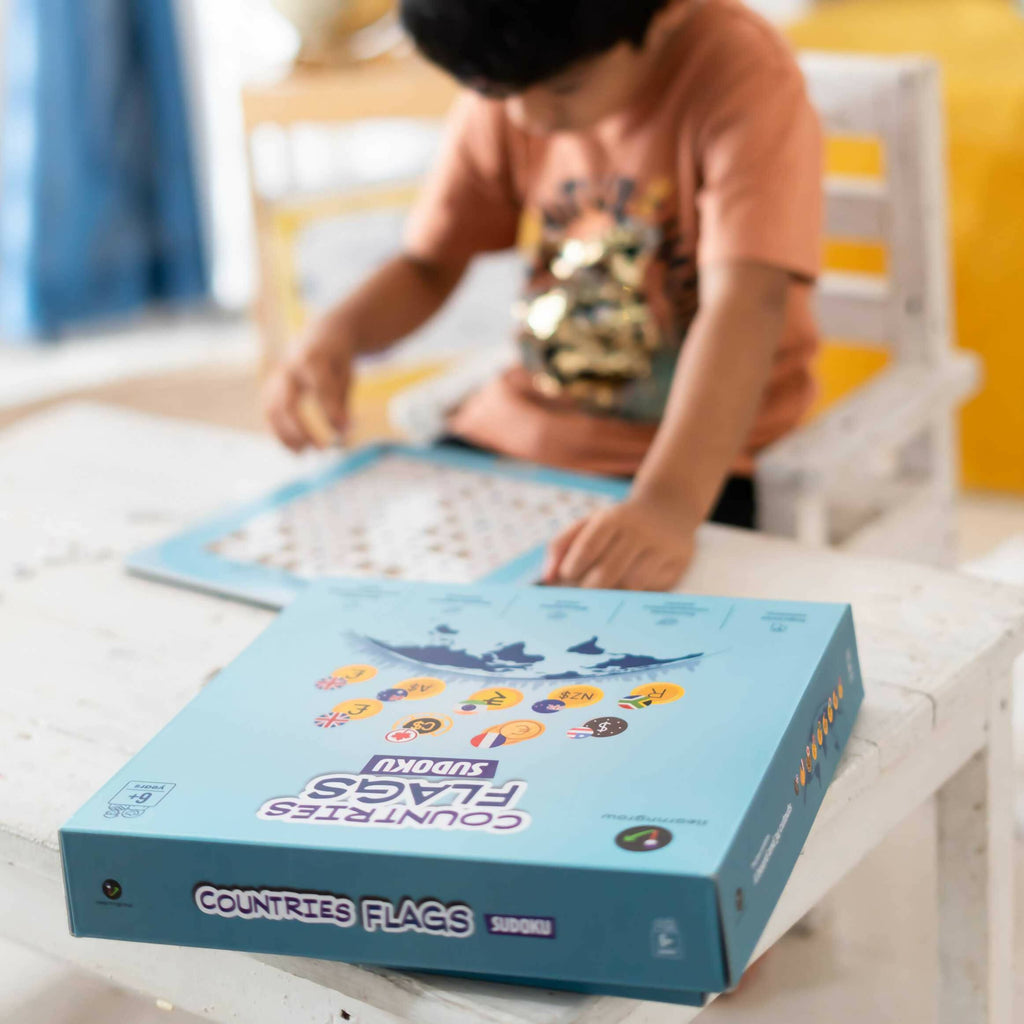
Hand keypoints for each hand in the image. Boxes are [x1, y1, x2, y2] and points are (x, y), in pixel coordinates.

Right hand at [263, 314, 355, 450]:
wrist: (321, 334)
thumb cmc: (337, 359)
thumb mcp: (346, 375)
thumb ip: (341, 401)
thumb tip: (342, 431)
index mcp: (314, 360)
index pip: (321, 390)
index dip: (331, 413)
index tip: (344, 432)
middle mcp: (290, 368)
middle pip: (288, 404)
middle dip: (301, 430)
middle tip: (320, 449)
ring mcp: (277, 377)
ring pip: (272, 410)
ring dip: (285, 435)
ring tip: (303, 453)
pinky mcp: (271, 386)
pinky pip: (270, 413)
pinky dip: (279, 432)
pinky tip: (294, 447)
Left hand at [542, 497, 694, 590]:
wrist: (669, 507)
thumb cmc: (618, 523)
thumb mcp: (588, 523)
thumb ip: (560, 546)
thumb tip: (547, 578)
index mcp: (612, 518)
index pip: (587, 549)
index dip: (572, 569)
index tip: (568, 576)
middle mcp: (638, 531)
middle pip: (608, 573)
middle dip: (590, 589)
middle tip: (585, 594)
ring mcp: (662, 547)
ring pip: (632, 585)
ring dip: (614, 595)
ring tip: (608, 593)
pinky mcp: (679, 563)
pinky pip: (652, 590)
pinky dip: (637, 594)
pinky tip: (632, 590)